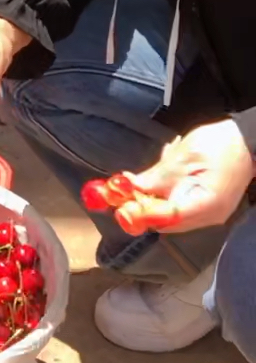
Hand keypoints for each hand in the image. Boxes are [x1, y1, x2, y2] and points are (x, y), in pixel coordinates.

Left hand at [110, 121, 254, 234]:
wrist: (248, 141)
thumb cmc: (220, 144)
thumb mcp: (184, 156)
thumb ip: (157, 176)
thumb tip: (131, 188)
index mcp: (205, 205)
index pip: (166, 218)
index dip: (140, 213)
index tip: (119, 205)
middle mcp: (208, 217)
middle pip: (166, 221)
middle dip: (142, 205)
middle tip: (122, 188)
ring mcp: (209, 214)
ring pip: (170, 215)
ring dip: (153, 198)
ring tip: (150, 175)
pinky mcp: (207, 207)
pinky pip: (180, 206)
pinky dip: (166, 194)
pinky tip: (167, 172)